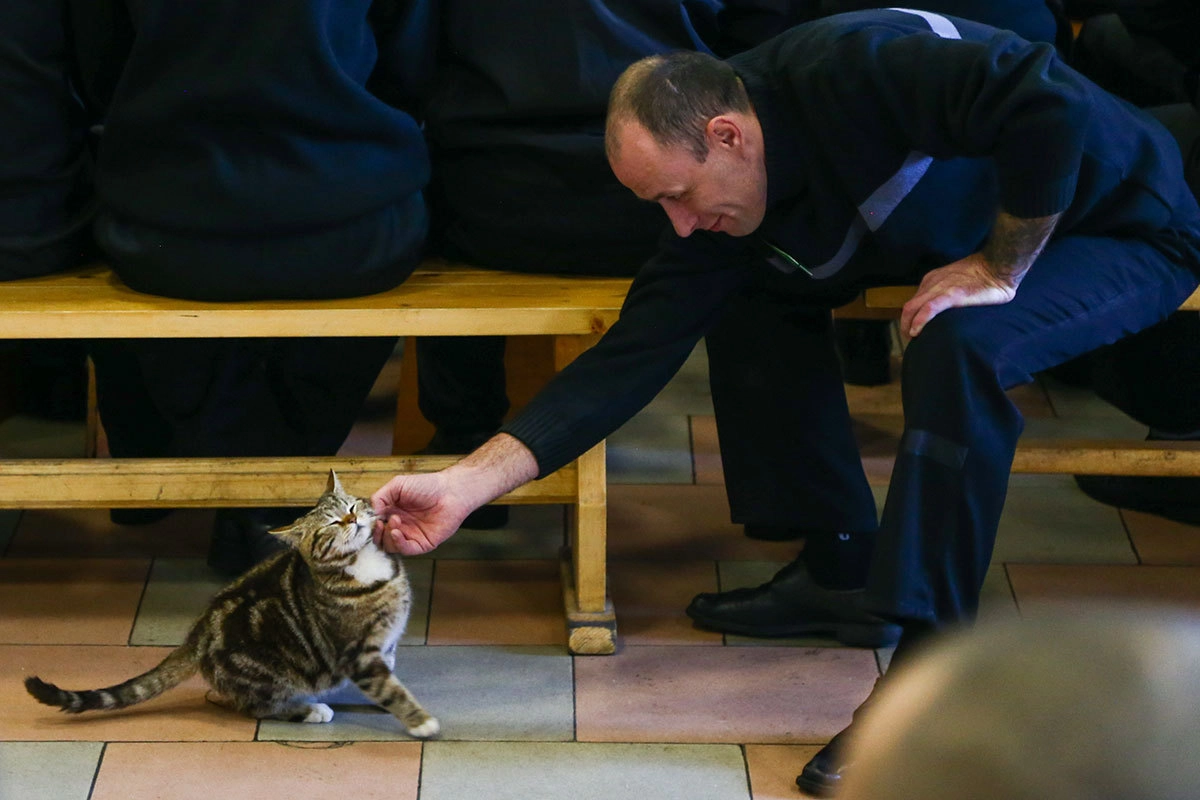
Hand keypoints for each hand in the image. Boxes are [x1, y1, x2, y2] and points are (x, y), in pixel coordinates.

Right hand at [371, 433, 540, 555]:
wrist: (450, 492)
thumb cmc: (427, 486)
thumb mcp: (397, 485)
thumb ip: (380, 497)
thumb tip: (370, 513)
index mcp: (392, 512)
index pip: (374, 524)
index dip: (370, 524)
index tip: (369, 519)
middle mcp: (400, 526)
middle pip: (379, 538)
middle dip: (376, 533)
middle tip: (380, 523)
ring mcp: (410, 536)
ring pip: (390, 546)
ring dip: (387, 536)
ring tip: (394, 521)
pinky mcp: (421, 544)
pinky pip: (405, 549)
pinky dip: (398, 543)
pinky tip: (397, 532)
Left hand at [900, 252, 1016, 338]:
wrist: (1000, 265)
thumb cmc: (986, 277)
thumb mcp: (958, 284)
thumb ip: (948, 295)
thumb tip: (945, 314)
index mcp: (933, 280)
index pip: (914, 302)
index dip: (910, 319)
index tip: (913, 333)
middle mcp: (932, 283)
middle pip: (909, 307)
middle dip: (905, 326)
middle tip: (910, 341)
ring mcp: (940, 288)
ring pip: (913, 308)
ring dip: (908, 326)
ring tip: (912, 341)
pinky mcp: (951, 294)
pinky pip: (929, 309)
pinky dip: (919, 321)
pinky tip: (916, 332)